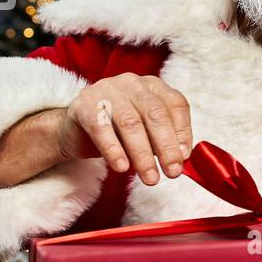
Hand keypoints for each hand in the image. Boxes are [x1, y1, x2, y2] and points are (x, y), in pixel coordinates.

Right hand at [59, 73, 192, 184]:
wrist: (76, 129)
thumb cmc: (117, 130)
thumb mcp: (146, 132)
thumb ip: (163, 141)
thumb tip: (181, 158)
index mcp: (153, 86)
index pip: (175, 105)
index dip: (183, 132)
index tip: (185, 157)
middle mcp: (132, 84)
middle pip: (155, 114)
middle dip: (166, 146)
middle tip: (172, 172)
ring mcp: (107, 91)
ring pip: (130, 123)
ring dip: (143, 154)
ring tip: (150, 177)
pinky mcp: (84, 105)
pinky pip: (102, 129)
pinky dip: (114, 150)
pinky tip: (122, 167)